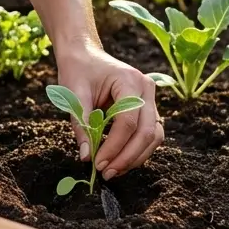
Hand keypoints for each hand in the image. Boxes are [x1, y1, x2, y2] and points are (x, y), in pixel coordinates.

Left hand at [56, 42, 162, 179]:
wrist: (84, 55)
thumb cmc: (78, 70)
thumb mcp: (74, 95)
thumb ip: (81, 125)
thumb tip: (86, 156)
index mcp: (130, 80)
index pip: (128, 121)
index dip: (114, 146)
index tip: (97, 163)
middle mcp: (147, 88)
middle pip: (147, 131)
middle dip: (127, 157)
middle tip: (106, 173)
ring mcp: (150, 98)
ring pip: (154, 136)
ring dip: (135, 157)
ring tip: (113, 171)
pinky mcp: (147, 108)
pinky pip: (149, 133)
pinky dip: (137, 149)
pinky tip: (119, 160)